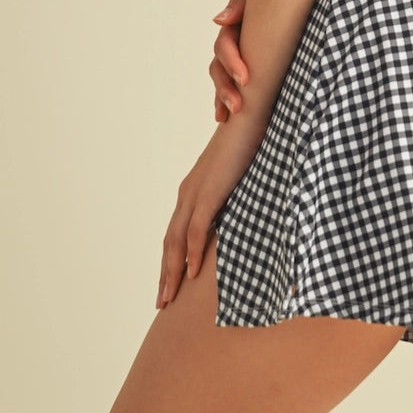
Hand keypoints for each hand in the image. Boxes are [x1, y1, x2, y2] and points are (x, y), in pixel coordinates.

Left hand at [156, 113, 267, 308]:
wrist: (249, 111)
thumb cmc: (250, 139)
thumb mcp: (241, 175)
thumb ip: (237, 195)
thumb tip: (245, 211)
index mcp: (194, 188)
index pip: (177, 231)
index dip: (172, 259)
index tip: (170, 282)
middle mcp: (188, 191)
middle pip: (170, 241)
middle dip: (165, 273)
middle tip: (161, 302)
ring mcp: (196, 191)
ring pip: (177, 241)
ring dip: (171, 271)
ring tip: (168, 298)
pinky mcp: (209, 190)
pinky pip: (197, 229)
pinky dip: (193, 253)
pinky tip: (192, 274)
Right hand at [210, 0, 249, 122]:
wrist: (295, 2)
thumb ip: (239, 5)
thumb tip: (218, 21)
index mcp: (234, 27)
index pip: (224, 46)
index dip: (232, 63)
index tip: (245, 79)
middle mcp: (231, 44)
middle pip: (219, 67)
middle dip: (225, 88)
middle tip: (238, 105)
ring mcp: (236, 58)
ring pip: (221, 79)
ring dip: (222, 97)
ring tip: (231, 113)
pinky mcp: (244, 71)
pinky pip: (229, 87)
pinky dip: (223, 102)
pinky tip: (224, 118)